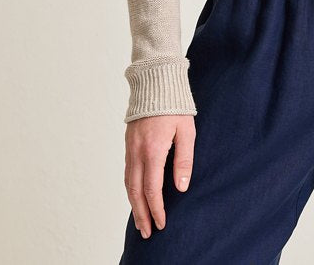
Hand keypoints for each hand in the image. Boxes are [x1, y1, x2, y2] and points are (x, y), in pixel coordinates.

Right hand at [124, 114, 195, 238]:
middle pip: (136, 192)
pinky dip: (130, 189)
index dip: (157, 209)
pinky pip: (127, 172)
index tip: (162, 223)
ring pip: (128, 183)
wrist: (155, 82)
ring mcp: (130, 148)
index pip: (153, 189)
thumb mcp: (186, 131)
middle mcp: (137, 152)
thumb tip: (181, 187)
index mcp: (153, 150)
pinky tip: (135, 195)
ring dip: (133, 204)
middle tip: (147, 232)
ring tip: (140, 220)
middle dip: (141, 214)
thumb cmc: (175, 106)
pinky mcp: (128, 143)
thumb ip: (184, 160)